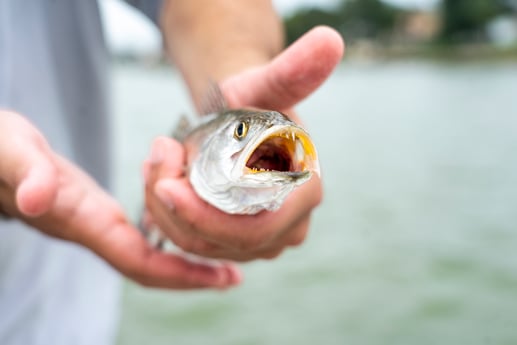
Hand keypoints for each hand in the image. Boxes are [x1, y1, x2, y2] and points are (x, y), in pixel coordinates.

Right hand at [0, 111, 239, 288]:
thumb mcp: (12, 150)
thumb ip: (29, 172)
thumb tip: (40, 201)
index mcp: (81, 220)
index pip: (138, 261)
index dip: (181, 275)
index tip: (222, 278)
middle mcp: (91, 230)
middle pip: (147, 267)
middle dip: (191, 276)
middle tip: (235, 275)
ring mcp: (92, 223)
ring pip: (144, 255)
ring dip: (183, 261)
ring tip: (223, 258)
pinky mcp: (93, 211)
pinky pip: (137, 236)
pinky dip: (166, 237)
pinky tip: (187, 227)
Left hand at [144, 26, 343, 260]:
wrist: (246, 120)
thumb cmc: (254, 102)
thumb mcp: (264, 86)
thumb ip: (292, 71)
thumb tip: (331, 40)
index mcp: (303, 194)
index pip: (251, 230)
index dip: (203, 218)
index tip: (164, 184)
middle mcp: (289, 227)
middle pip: (222, 243)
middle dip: (176, 211)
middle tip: (154, 163)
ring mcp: (266, 241)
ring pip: (204, 247)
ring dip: (167, 212)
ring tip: (155, 165)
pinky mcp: (242, 244)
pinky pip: (200, 246)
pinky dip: (172, 219)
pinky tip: (161, 183)